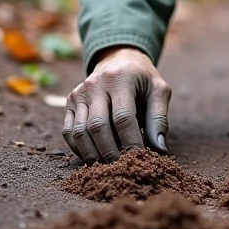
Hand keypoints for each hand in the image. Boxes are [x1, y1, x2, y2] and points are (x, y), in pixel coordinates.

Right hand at [62, 45, 171, 164]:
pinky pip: (69, 131)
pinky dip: (79, 149)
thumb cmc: (142, 79)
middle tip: (121, 168)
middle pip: (98, 126)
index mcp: (120, 78)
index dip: (130, 142)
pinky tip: (93, 157)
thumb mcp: (158, 91)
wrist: (119, 60)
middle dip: (110, 152)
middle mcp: (95, 84)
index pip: (123, 117)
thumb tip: (160, 150)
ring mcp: (79, 93)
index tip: (139, 159)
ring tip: (107, 166)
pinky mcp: (70, 102)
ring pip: (80, 131)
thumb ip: (159, 119)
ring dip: (93, 154)